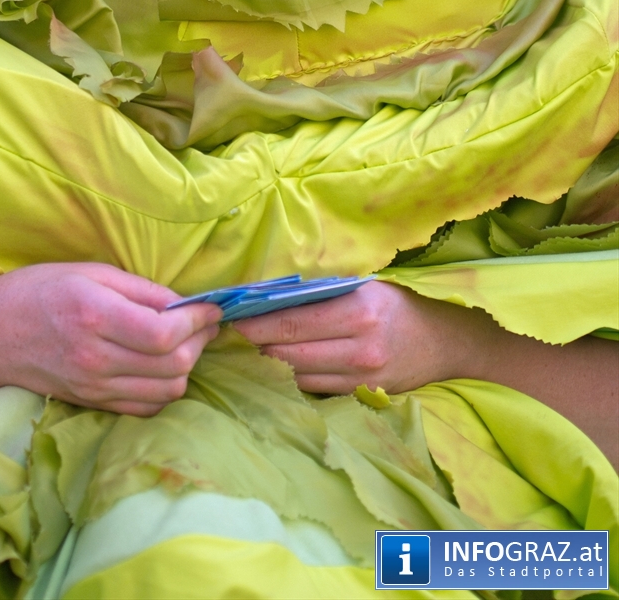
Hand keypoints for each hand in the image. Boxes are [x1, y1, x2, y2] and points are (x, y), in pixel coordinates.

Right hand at [0, 262, 220, 415]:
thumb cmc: (39, 290)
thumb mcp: (90, 272)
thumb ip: (140, 289)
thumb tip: (185, 303)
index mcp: (95, 316)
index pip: (165, 333)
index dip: (199, 321)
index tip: (212, 307)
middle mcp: (96, 358)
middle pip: (173, 365)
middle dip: (199, 342)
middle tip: (201, 322)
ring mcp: (95, 387)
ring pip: (167, 391)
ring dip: (186, 366)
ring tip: (183, 342)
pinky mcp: (94, 403)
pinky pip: (147, 407)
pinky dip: (165, 389)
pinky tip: (160, 366)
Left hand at [232, 280, 494, 394]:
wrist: (448, 342)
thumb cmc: (400, 304)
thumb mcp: (367, 285)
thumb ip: (325, 291)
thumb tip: (272, 293)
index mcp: (359, 311)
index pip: (293, 322)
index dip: (257, 322)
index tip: (232, 317)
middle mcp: (360, 348)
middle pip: (289, 352)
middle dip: (257, 343)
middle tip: (232, 333)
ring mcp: (362, 378)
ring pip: (298, 375)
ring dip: (271, 363)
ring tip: (251, 349)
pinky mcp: (363, 397)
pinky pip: (316, 389)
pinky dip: (294, 377)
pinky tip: (279, 366)